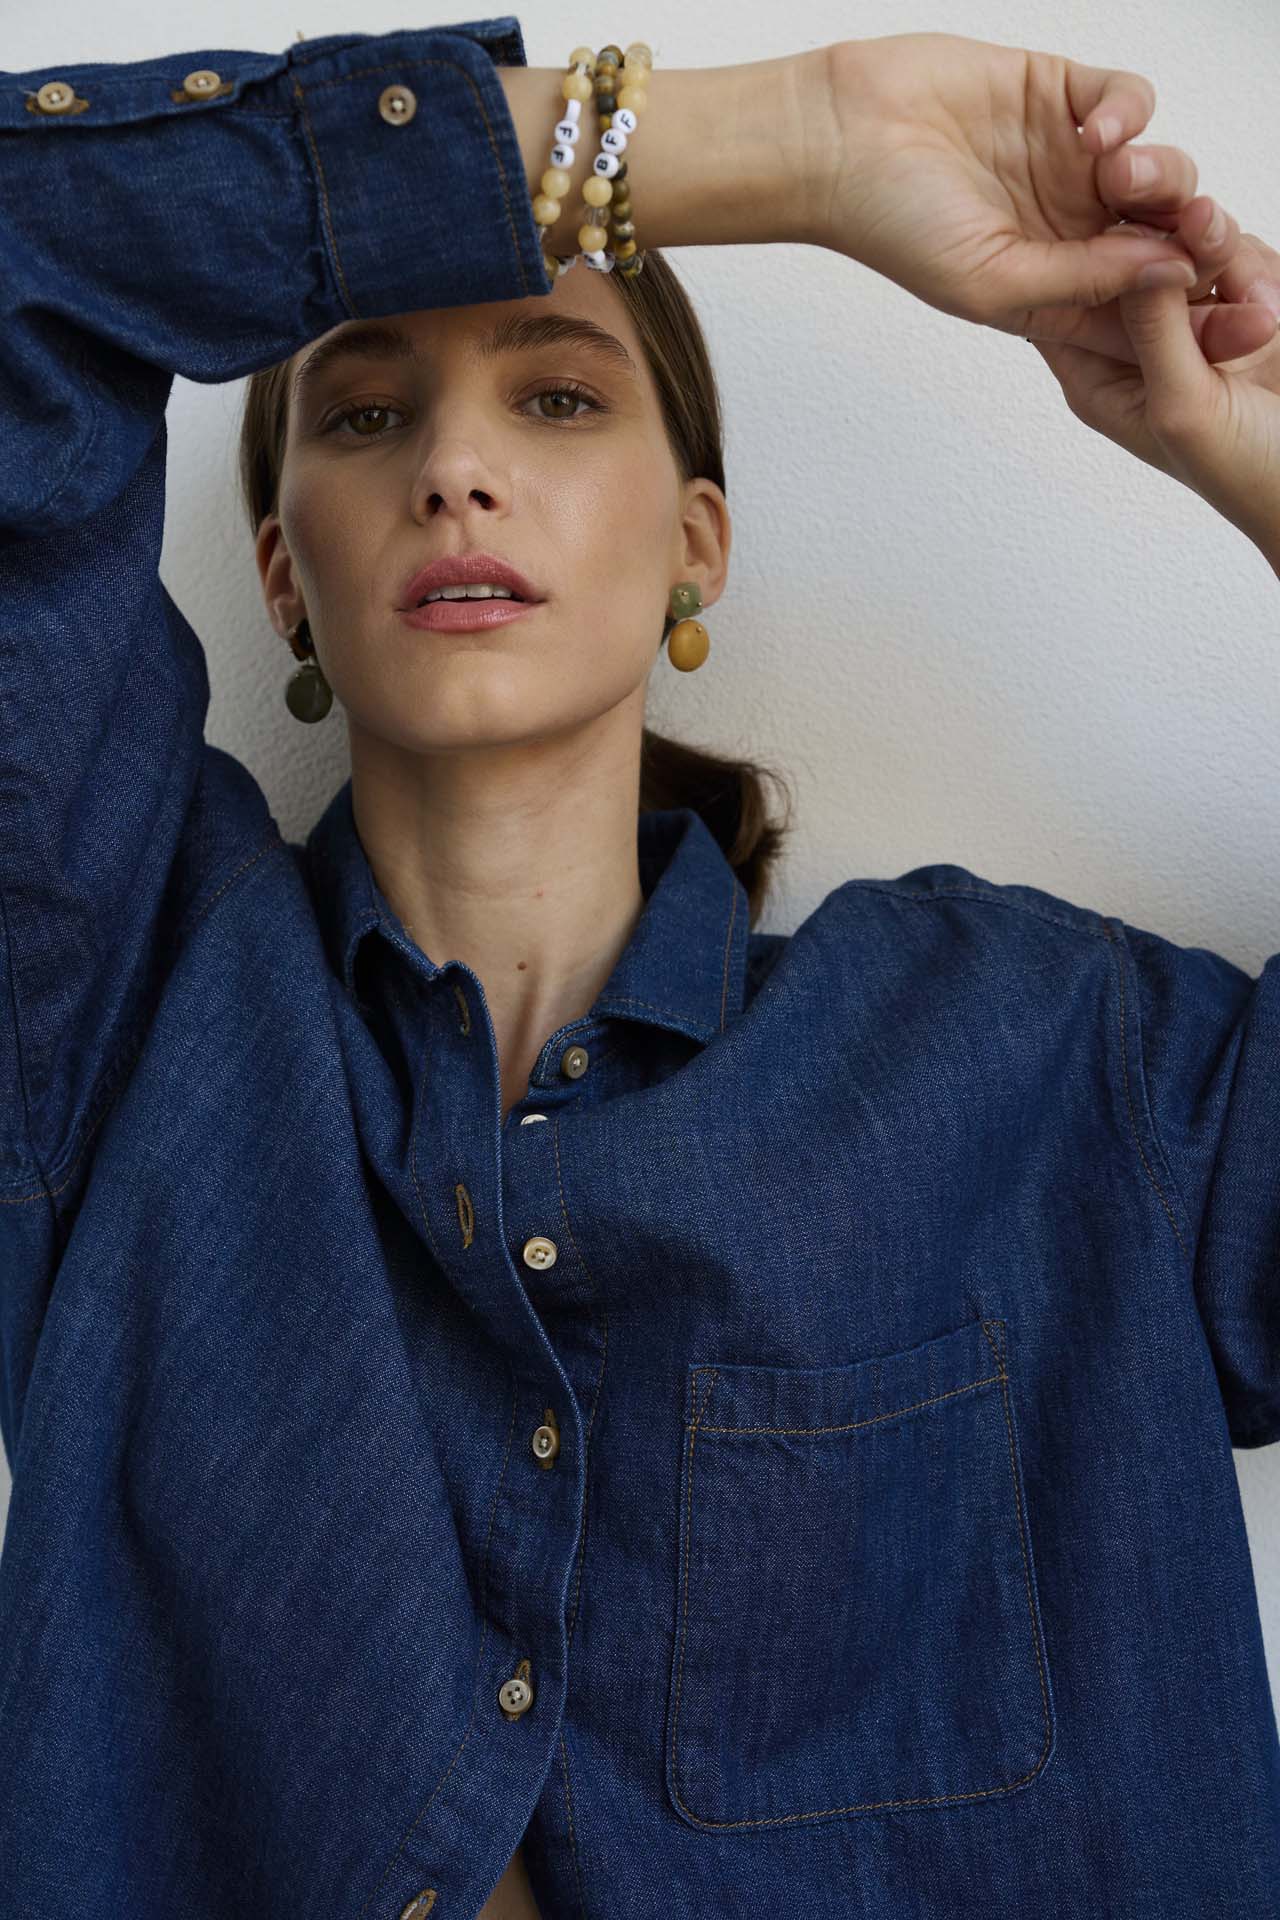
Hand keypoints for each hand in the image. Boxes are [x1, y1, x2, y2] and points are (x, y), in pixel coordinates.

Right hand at [817, 32, 1246, 364]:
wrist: (838, 141)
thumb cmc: (892, 228)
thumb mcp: (994, 283)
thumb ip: (1086, 283)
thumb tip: (1175, 277)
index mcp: (1055, 291)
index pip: (1144, 311)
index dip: (1194, 317)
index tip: (1234, 322)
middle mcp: (1070, 230)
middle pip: (1167, 238)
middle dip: (1197, 239)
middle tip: (1202, 235)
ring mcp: (1070, 163)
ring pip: (1160, 170)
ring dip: (1161, 177)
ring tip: (1119, 178)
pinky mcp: (1061, 95)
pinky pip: (1130, 102)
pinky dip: (1130, 115)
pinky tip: (1097, 134)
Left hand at [1027, 233, 1279, 570]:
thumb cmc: (1245, 473)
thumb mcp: (1182, 407)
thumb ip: (1152, 330)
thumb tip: (1127, 254)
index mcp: (1100, 377)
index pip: (1070, 299)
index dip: (1083, 252)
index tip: (1111, 211)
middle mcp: (1141, 345)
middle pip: (1133, 258)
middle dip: (1169, 238)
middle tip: (1200, 219)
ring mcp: (1195, 325)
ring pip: (1193, 249)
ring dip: (1226, 256)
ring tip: (1260, 298)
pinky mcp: (1246, 310)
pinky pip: (1243, 259)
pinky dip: (1260, 272)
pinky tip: (1275, 306)